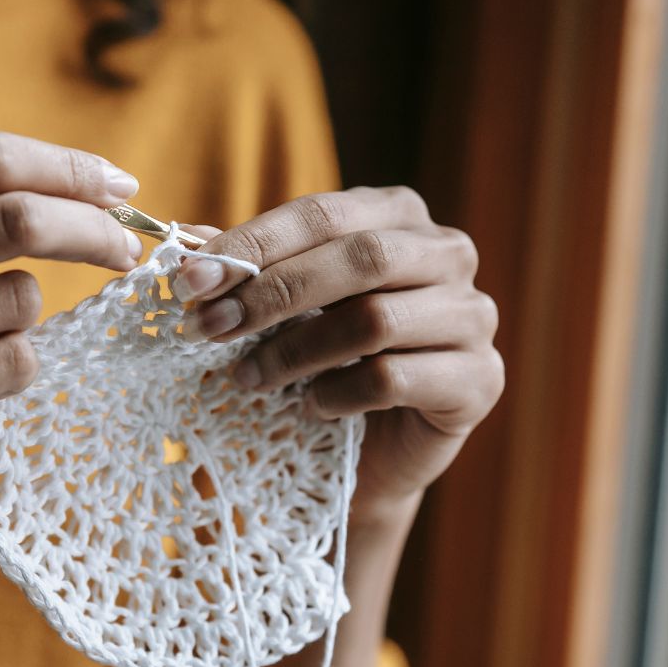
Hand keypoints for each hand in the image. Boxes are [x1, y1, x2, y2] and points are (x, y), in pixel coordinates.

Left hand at [176, 187, 502, 520]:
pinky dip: (338, 395)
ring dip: (296, 351)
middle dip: (273, 294)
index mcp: (400, 215)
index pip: (325, 213)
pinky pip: (395, 379)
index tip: (192, 281)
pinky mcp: (480, 380)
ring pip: (375, 320)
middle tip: (210, 328)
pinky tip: (311, 407)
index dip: (255, 244)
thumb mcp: (281, 309)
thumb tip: (187, 239)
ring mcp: (474, 317)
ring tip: (247, 377)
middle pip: (361, 258)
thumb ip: (247, 270)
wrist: (371, 453)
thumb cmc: (324, 362)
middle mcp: (449, 254)